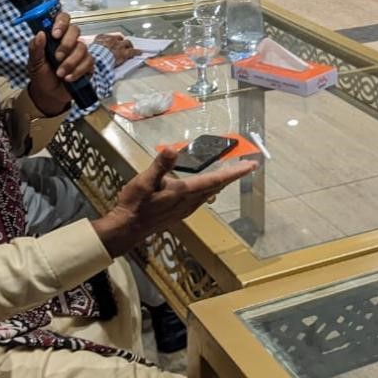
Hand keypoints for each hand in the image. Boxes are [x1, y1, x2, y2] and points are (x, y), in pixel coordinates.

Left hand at [25, 13, 92, 114]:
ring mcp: (80, 52)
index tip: (55, 34)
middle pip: (75, 30)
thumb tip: (40, 33)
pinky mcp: (88, 64)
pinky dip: (77, 71)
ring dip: (70, 62)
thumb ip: (35, 48)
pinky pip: (88, 62)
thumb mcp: (34, 63)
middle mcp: (69, 40)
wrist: (49, 94)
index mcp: (55, 36)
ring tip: (60, 74)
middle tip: (57, 57)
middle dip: (66, 44)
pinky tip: (68, 78)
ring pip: (82, 48)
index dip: (61, 22)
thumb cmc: (41, 75)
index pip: (63, 18)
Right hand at [92, 149, 255, 256]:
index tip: (250, 165)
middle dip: (233, 175)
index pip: (215, 179)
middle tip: (248, 166)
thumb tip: (173, 149)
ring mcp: (185, 209)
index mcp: (184, 192)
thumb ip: (160, 165)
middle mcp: (189, 201)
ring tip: (231, 173)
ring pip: (210, 193)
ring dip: (222, 182)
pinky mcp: (179, 212)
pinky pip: (202, 199)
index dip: (234, 172)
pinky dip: (210, 189)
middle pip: (217, 186)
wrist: (127, 229)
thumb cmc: (135, 204)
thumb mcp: (145, 181)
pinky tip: (208, 189)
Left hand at [95, 32, 137, 64]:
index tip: (139, 52)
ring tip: (119, 41)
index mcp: (122, 53)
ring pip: (118, 37)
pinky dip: (107, 38)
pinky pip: (106, 35)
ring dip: (119, 39)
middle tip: (129, 47)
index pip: (133, 51)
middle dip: (129, 45)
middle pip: (127, 42)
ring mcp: (110, 40)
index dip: (137, 52)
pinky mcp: (101, 37)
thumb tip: (122, 66)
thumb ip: (121, 63)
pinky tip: (106, 40)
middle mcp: (118, 45)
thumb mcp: (116, 67)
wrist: (93, 59)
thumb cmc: (103, 65)